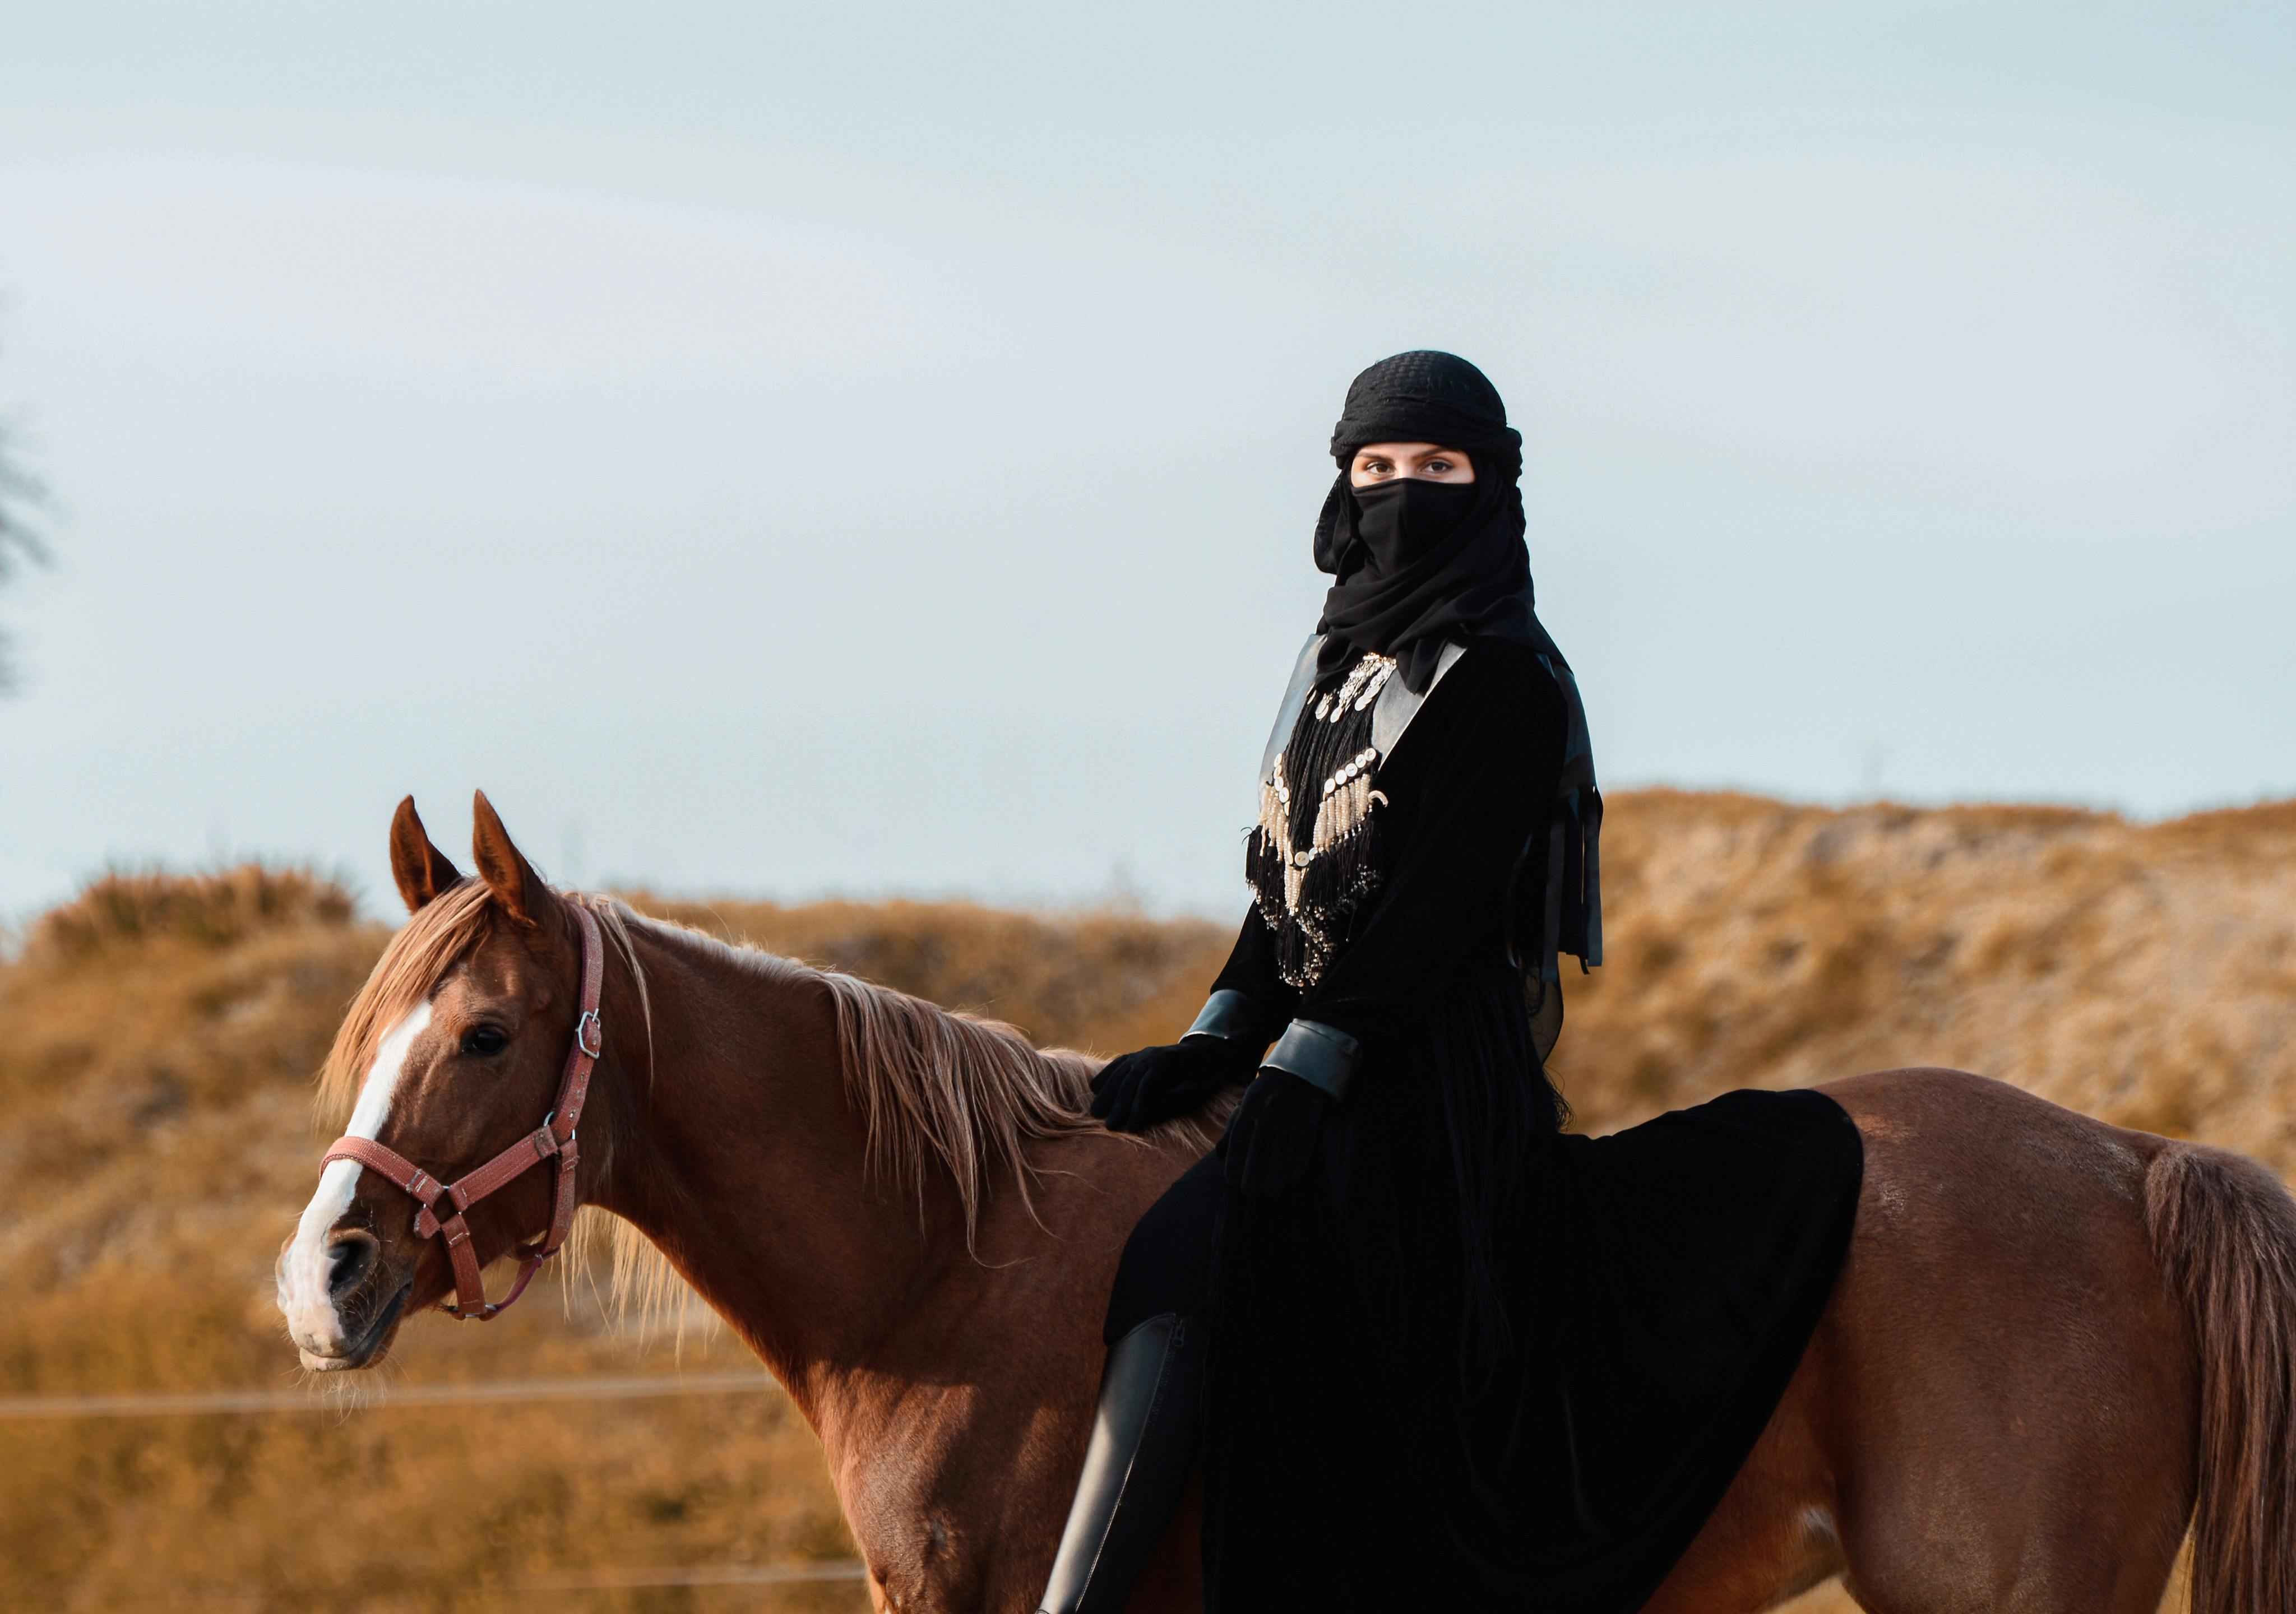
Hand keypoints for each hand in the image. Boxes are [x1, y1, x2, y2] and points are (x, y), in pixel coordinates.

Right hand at [1090, 1037, 1257, 1133]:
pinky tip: (1094, 1088)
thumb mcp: (1197, 1090)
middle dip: (1119, 1104)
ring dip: (1107, 1093)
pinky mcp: (1137, 1056)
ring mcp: (1142, 1054)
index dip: (1139, 1108)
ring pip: (1120, 1072)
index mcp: (1168, 1062)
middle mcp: (1151, 1055)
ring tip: (1096, 1113)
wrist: (1206, 1053)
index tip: (1131, 1128)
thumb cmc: (1203, 1078)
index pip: (1148, 1086)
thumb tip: (1152, 1114)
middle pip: (1130, 1080)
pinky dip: (1105, 1075)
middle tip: (1109, 1126)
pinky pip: (1118, 1064)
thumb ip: (1176, 1099)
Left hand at [1223, 1070, 1328, 1199]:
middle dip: (1253, 1174)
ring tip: (1271, 1192)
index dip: (1234, 1162)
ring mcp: (1291, 1116)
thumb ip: (1232, 1129)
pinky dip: (1298, 1165)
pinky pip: (1304, 1147)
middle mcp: (1270, 1111)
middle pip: (1260, 1148)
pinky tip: (1292, 1179)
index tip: (1232, 1181)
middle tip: (1249, 1193)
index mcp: (1250, 1106)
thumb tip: (1221, 1156)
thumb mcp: (1244, 1105)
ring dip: (1276, 1175)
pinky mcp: (1310, 1120)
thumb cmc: (1265, 1096)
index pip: (1239, 1139)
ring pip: (1283, 1151)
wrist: (1297, 1074)